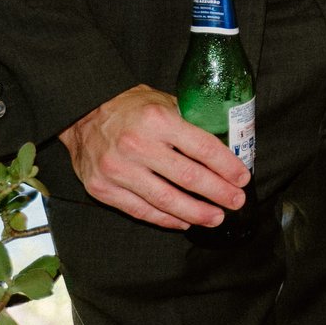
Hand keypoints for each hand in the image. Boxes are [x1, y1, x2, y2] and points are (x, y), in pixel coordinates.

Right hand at [60, 85, 248, 230]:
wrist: (83, 113)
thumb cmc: (132, 108)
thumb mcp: (164, 103)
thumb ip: (190, 123)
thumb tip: (225, 146)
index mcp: (158, 120)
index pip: (202, 148)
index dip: (226, 166)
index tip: (242, 178)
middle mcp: (137, 145)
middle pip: (188, 177)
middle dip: (218, 193)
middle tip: (236, 201)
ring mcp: (117, 170)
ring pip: (165, 200)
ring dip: (195, 213)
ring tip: (215, 217)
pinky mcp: (102, 188)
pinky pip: (141, 210)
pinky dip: (165, 219)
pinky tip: (184, 222)